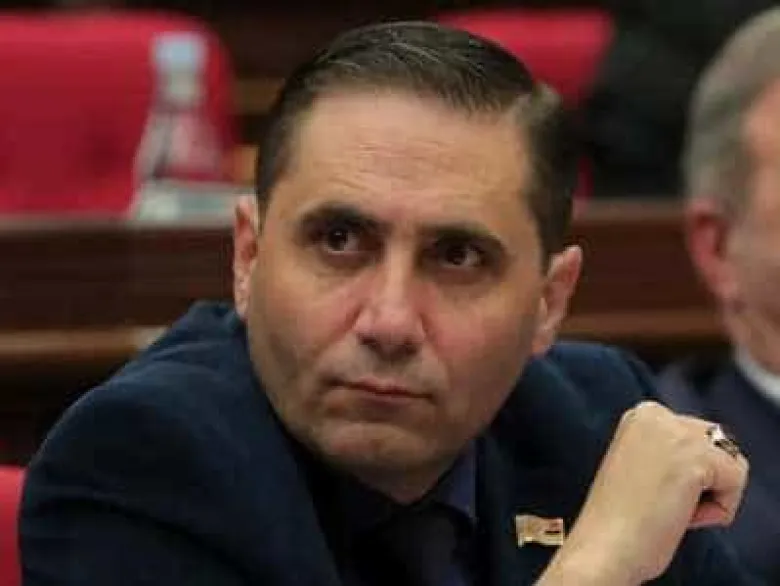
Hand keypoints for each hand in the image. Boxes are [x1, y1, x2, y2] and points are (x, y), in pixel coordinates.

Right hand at [538, 401, 748, 585]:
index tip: (652, 489)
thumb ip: (670, 449)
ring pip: (731, 463)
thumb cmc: (619, 518)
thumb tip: (709, 458)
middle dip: (702, 479)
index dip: (686, 473)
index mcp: (641, 414)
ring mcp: (675, 432)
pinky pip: (736, 482)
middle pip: (719, 445)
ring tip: (671, 507)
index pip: (698, 436)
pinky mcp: (695, 457)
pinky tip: (682, 514)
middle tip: (662, 500)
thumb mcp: (642, 463)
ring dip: (710, 494)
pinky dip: (718, 510)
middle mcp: (657, 414)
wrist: (603, 545)